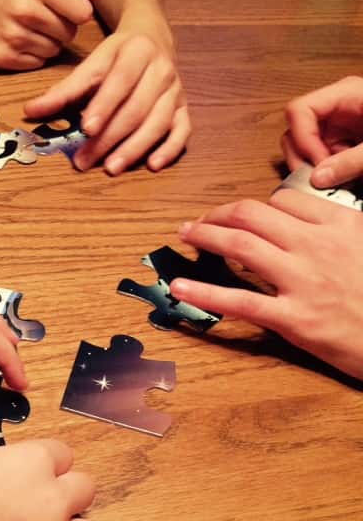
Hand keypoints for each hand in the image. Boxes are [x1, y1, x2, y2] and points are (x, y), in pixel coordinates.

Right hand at [0, 0, 104, 70]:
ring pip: (55, 49)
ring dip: (48, 40)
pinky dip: (34, 53)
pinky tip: (20, 38)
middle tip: (44, 15)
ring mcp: (12, 37)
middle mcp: (23, 10)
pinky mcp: (4, 58)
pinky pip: (38, 62)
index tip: (69, 7)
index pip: (82, 12)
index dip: (78, 10)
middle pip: (69, 33)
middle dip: (62, 25)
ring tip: (30, 26)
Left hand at [24, 32, 190, 174]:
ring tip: (111, 168)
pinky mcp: (183, 109)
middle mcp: (161, 70)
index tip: (86, 128)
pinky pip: (182, 131)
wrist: (152, 40)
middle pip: (135, 109)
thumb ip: (64, 90)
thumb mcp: (91, 64)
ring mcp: (175, 92)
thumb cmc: (117, 58)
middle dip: (109, 138)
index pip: (120, 82)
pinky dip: (169, 149)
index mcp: (137, 52)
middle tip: (85, 160)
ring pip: (157, 123)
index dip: (104, 106)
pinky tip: (153, 165)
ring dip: (134, 149)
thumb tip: (31, 111)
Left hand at [170, 189, 362, 379]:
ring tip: (185, 235)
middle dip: (218, 213)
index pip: (284, 200)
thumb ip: (339, 229)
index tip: (238, 216)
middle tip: (199, 221)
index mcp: (341, 225)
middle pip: (253, 215)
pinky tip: (180, 286)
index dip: (254, 207)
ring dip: (206, 236)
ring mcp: (304, 282)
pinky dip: (205, 292)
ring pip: (241, 246)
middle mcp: (318, 246)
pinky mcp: (294, 319)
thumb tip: (304, 221)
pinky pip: (241, 301)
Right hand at [282, 76, 362, 187]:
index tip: (317, 163)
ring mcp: (337, 127)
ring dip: (312, 168)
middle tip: (318, 179)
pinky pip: (319, 158)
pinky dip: (324, 173)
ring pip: (302, 148)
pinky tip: (342, 179)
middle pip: (294, 131)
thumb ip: (351, 161)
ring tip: (334, 180)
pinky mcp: (343, 143)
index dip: (301, 139)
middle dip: (302, 158)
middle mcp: (335, 109)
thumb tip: (318, 178)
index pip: (299, 110)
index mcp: (345, 95)